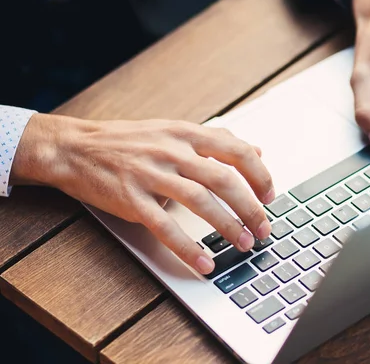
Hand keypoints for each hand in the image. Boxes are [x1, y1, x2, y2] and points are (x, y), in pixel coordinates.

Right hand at [11, 114, 274, 274]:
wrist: (75, 148)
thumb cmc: (127, 141)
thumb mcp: (174, 130)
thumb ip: (215, 140)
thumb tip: (256, 150)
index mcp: (186, 133)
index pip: (236, 150)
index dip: (259, 174)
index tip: (270, 196)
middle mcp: (172, 151)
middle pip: (224, 180)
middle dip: (250, 208)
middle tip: (264, 228)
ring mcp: (152, 175)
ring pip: (200, 202)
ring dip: (227, 227)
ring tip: (243, 244)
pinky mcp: (132, 199)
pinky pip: (166, 228)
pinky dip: (188, 248)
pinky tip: (204, 263)